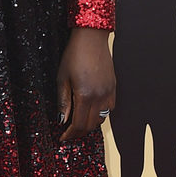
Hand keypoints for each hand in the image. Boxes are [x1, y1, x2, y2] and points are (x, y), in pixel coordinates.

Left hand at [57, 28, 114, 143]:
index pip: (79, 124)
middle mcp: (100, 96)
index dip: (70, 134)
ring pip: (102, 118)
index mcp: (85, 95)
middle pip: (91, 125)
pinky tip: (91, 110)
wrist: (91, 38)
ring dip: (90, 124)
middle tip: (69, 133)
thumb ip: (63, 102)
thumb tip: (62, 120)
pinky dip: (100, 114)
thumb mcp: (62, 79)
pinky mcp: (113, 87)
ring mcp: (109, 92)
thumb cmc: (74, 55)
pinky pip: (109, 108)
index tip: (63, 138)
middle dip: (79, 132)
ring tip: (79, 122)